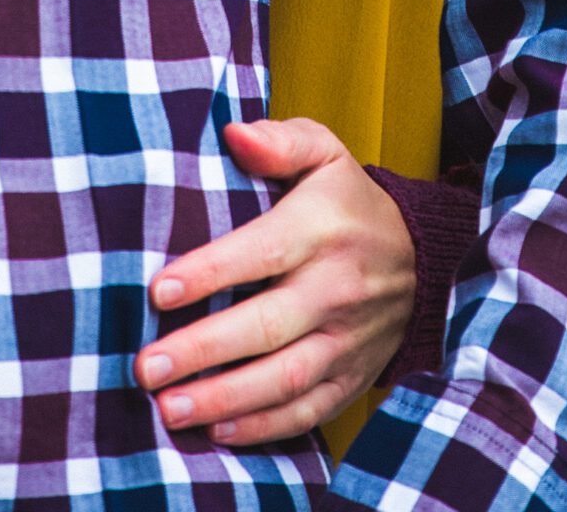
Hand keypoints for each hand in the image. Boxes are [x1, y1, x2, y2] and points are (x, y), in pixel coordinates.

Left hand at [134, 116, 416, 446]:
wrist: (421, 259)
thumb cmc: (348, 201)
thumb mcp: (325, 154)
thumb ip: (280, 142)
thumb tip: (234, 134)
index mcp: (322, 230)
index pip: (263, 252)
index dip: (211, 272)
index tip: (159, 290)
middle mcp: (335, 289)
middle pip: (266, 326)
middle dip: (204, 350)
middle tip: (145, 368)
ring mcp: (346, 341)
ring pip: (284, 379)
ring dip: (224, 400)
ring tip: (168, 409)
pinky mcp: (351, 378)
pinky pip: (307, 411)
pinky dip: (263, 427)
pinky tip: (216, 431)